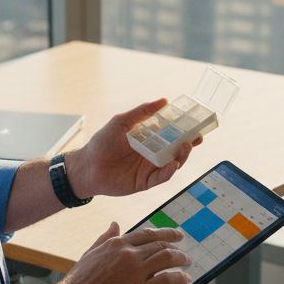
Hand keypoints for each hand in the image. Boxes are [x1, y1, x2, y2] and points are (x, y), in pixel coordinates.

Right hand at [58, 223, 191, 283]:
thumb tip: (114, 224)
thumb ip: (105, 238)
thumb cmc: (78, 282)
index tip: (175, 236)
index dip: (165, 234)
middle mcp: (128, 254)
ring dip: (181, 260)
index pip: (147, 234)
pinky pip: (167, 280)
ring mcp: (135, 271)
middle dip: (176, 248)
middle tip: (183, 252)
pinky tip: (185, 279)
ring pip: (167, 258)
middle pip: (160, 245)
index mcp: (117, 244)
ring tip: (187, 263)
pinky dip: (180, 278)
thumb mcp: (91, 253)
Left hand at [66, 99, 203, 198]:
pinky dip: (168, 172)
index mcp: (149, 140)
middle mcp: (152, 155)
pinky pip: (160, 178)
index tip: (195, 124)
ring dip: (181, 157)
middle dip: (189, 145)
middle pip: (176, 151)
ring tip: (186, 147)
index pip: (171, 135)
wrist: (86, 166)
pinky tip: (173, 164)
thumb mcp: (122, 122)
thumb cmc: (101, 143)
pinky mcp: (144, 182)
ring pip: (172, 164)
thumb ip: (142, 112)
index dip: (184, 131)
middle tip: (197, 137)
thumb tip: (164, 101)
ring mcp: (149, 169)